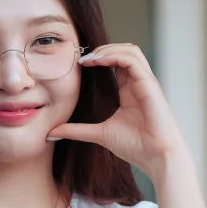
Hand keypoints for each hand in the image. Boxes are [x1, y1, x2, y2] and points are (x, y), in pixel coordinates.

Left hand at [47, 43, 190, 178]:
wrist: (156, 158)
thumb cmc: (136, 147)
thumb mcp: (99, 134)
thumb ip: (76, 130)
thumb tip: (51, 133)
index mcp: (130, 90)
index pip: (116, 62)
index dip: (98, 58)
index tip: (78, 65)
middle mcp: (139, 83)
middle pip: (124, 51)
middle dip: (103, 49)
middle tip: (82, 58)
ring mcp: (146, 82)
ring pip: (130, 50)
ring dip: (108, 49)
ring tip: (90, 58)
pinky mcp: (150, 85)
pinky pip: (133, 60)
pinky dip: (115, 56)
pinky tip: (99, 61)